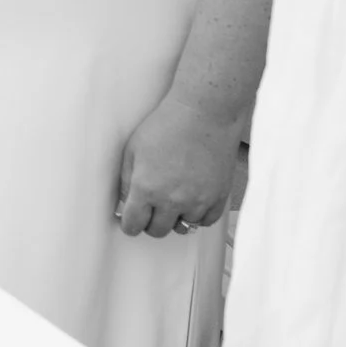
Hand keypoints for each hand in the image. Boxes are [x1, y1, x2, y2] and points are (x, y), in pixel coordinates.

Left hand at [115, 95, 241, 237]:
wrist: (203, 115)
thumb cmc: (166, 126)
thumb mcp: (133, 150)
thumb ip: (127, 180)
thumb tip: (126, 201)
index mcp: (146, 188)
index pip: (133, 224)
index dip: (129, 225)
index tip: (130, 223)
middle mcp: (172, 199)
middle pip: (157, 231)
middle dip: (150, 223)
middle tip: (149, 211)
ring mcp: (198, 200)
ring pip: (183, 227)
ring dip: (175, 218)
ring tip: (172, 200)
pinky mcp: (219, 197)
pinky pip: (206, 221)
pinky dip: (198, 216)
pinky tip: (191, 202)